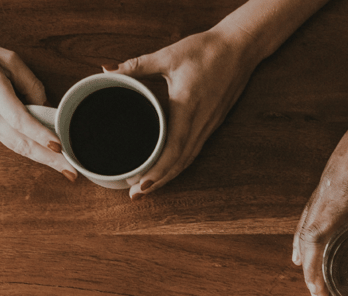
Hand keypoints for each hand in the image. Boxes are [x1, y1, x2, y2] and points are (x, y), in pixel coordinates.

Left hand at [103, 25, 257, 198]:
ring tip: (148, 189)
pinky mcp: (211, 126)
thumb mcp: (168, 55)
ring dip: (168, 177)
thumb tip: (107, 69)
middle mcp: (200, 122)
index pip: (173, 148)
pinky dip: (179, 166)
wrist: (240, 48)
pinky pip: (194, 152)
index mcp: (187, 106)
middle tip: (136, 195)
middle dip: (158, 182)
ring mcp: (208, 127)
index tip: (142, 183)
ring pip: (187, 161)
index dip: (158, 169)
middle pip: (179, 163)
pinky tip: (167, 173)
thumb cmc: (206, 49)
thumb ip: (136, 65)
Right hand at [293, 85, 347, 295]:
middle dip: (308, 266)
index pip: (319, 238)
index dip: (314, 269)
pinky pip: (313, 205)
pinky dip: (309, 228)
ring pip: (306, 219)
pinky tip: (315, 236)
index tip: (317, 292)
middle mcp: (331, 187)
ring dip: (305, 247)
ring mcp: (328, 177)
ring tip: (309, 272)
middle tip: (316, 293)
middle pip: (307, 233)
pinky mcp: (332, 170)